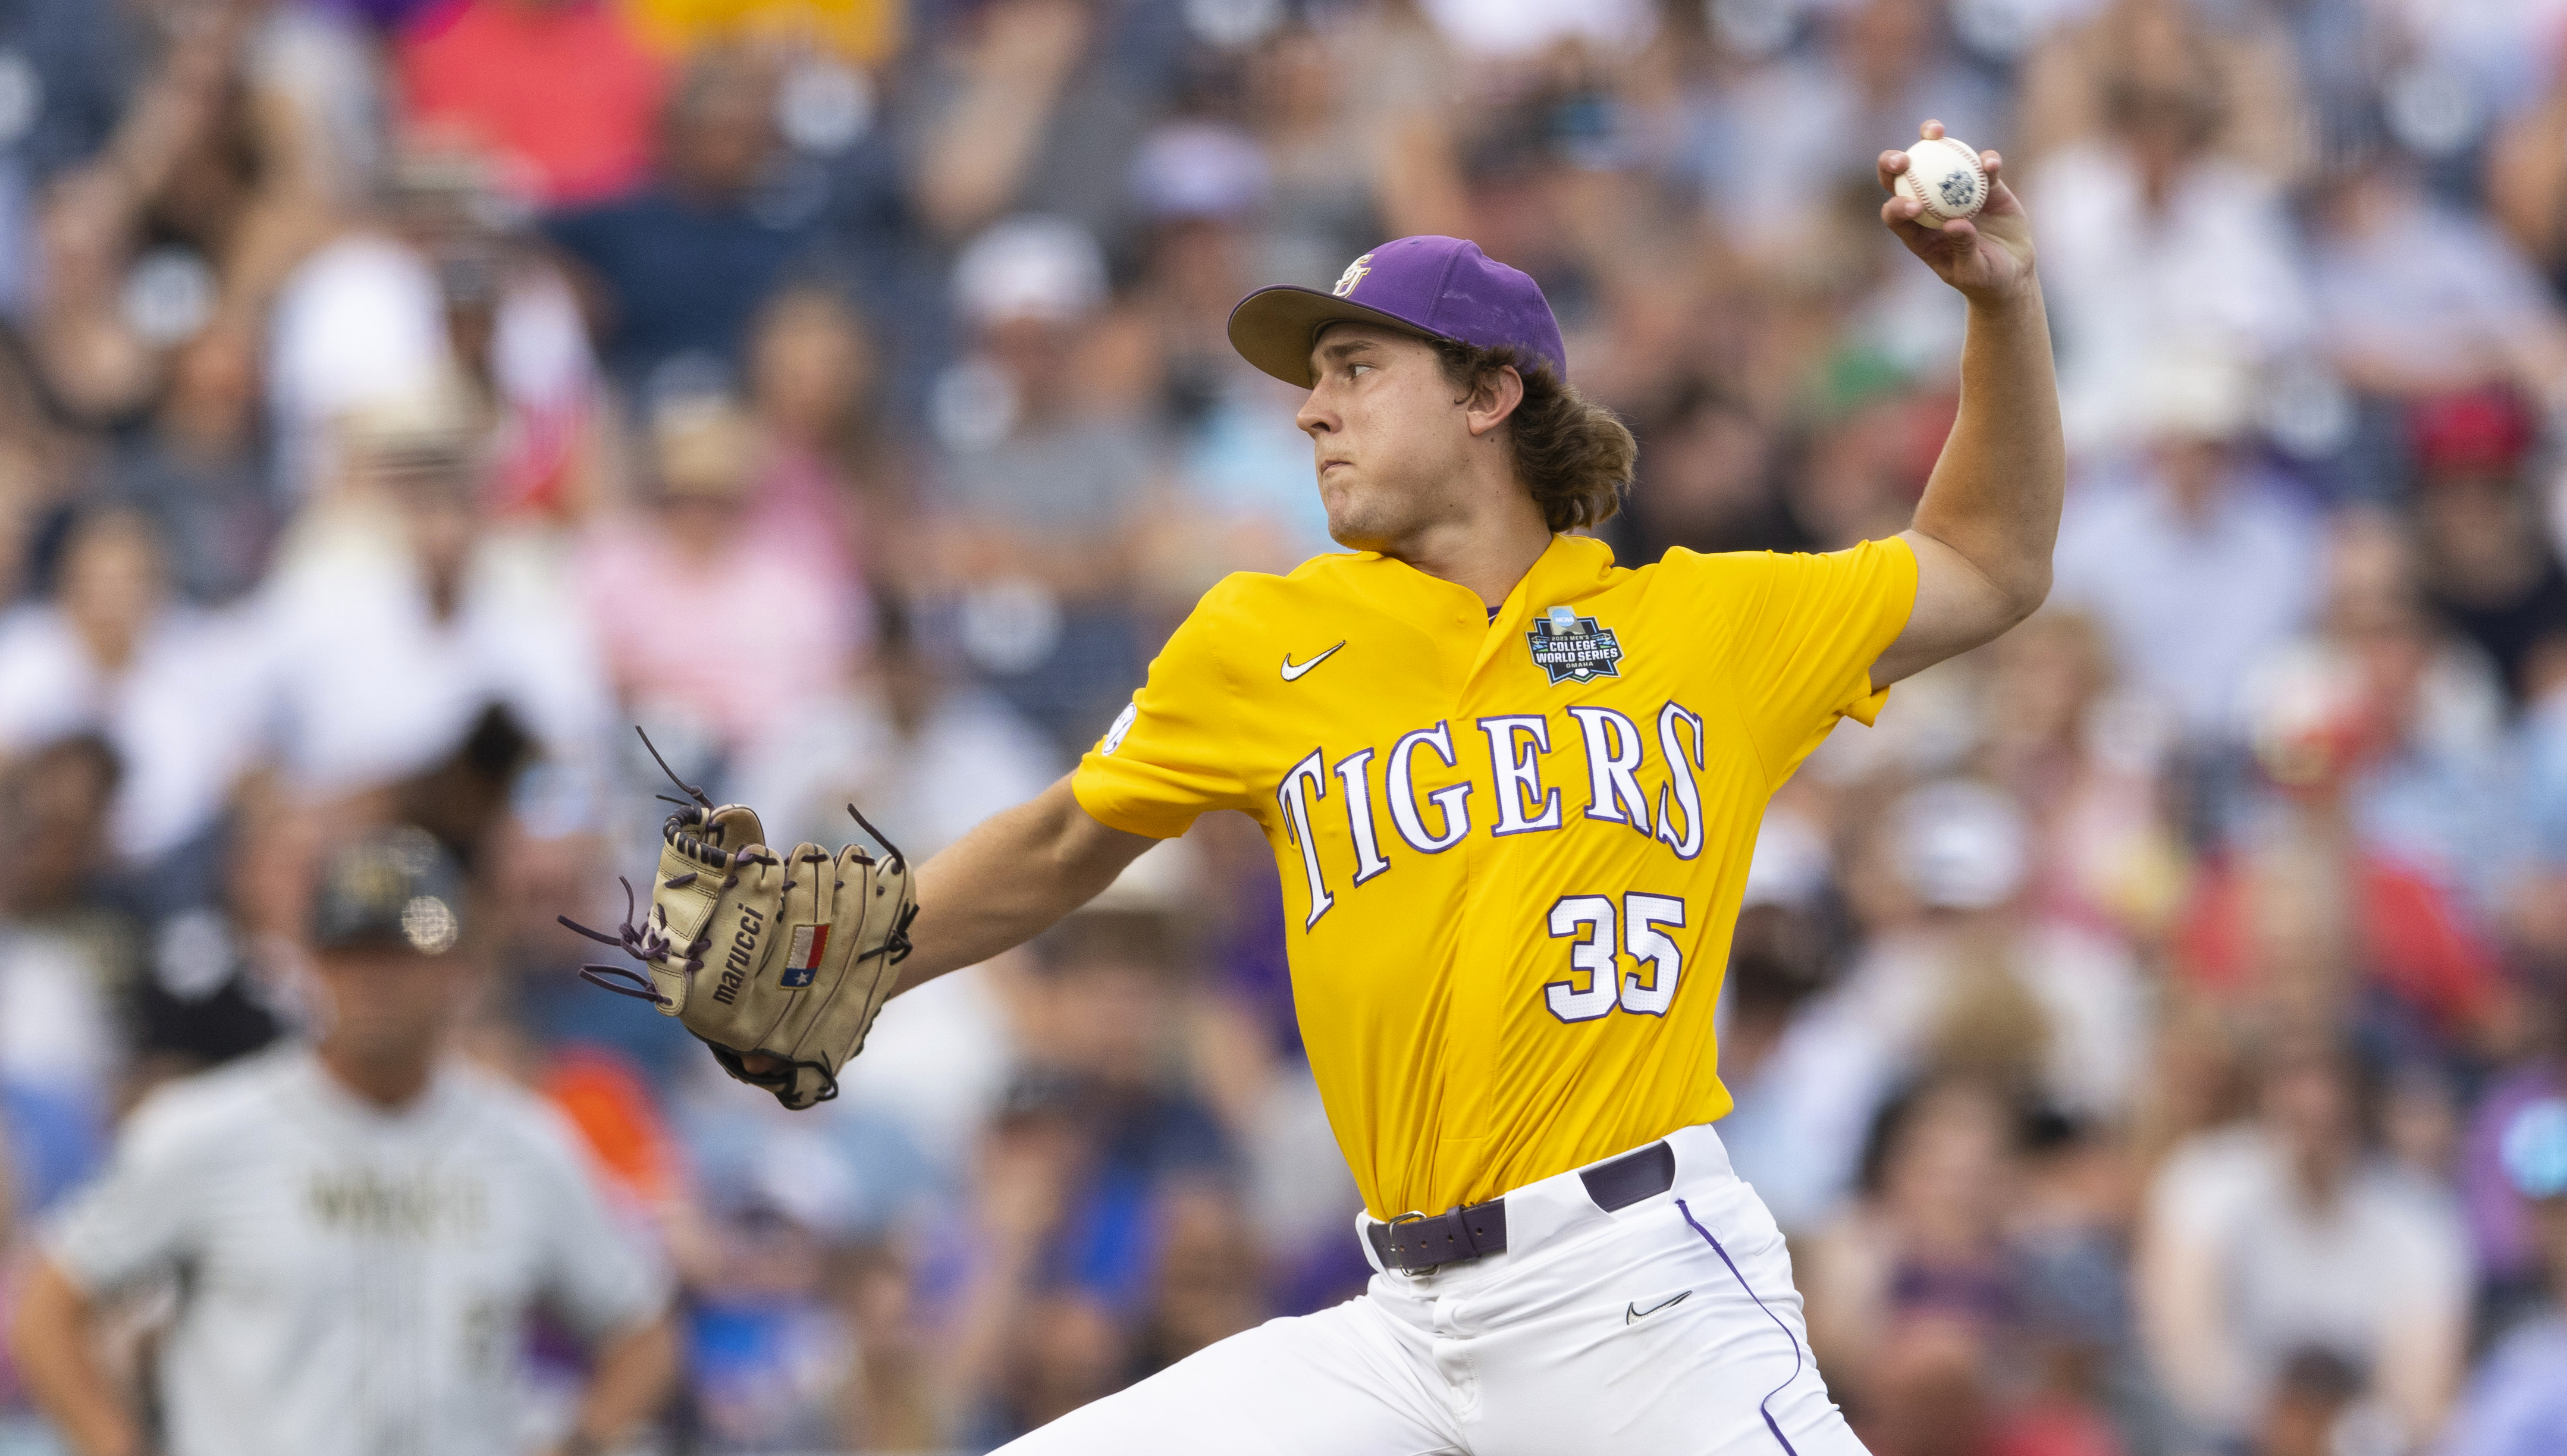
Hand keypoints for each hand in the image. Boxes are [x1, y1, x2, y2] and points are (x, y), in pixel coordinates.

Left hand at [1878, 120, 2035, 304]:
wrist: (2012, 269)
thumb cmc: (1985, 278)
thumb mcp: (1973, 271)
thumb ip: (1963, 249)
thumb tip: (1955, 224)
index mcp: (1916, 231)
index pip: (1894, 214)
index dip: (1896, 206)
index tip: (1914, 207)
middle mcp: (1930, 205)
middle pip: (1903, 178)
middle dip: (1893, 163)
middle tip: (1903, 160)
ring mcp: (1955, 191)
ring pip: (1937, 159)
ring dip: (1932, 140)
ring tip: (1935, 132)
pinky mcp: (1984, 184)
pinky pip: (1981, 166)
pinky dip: (1985, 161)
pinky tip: (1990, 163)